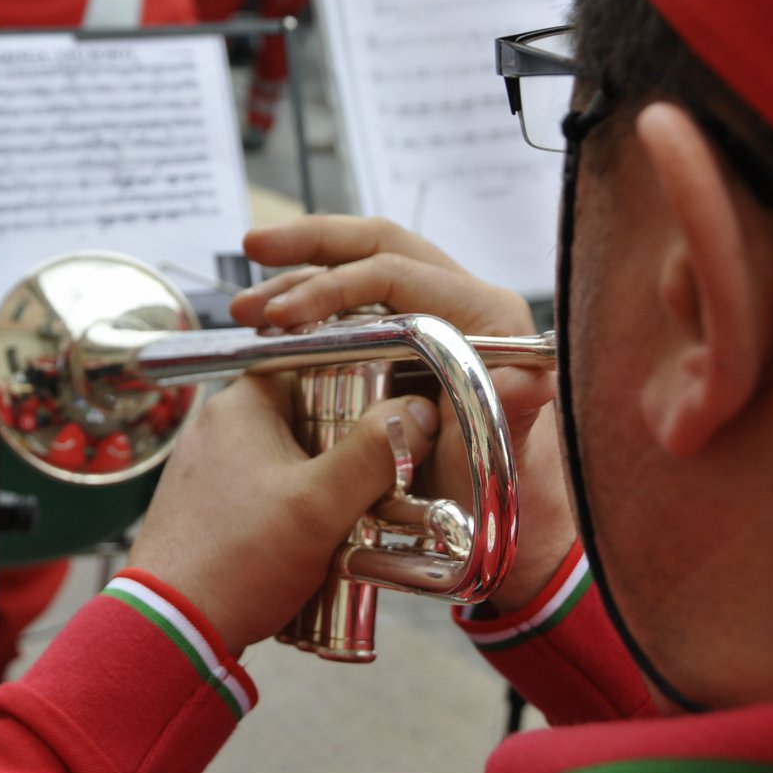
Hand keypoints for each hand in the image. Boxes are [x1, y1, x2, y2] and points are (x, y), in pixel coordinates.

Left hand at [129, 375, 439, 654]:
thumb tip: (419, 411)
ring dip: (328, 486)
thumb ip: (376, 453)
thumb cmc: (236, 562)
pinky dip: (299, 510)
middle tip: (383, 484)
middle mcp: (221, 424)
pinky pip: (271, 490)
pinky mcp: (211, 503)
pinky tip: (319, 542)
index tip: (395, 424)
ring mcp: (212, 465)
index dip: (365, 392)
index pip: (319, 366)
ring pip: (294, 458)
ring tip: (356, 519)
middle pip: (312, 416)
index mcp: (243, 402)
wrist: (172, 628)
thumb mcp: (320, 505)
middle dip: (350, 451)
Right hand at [231, 216, 574, 613]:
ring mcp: (435, 316)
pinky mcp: (409, 337)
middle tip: (254, 248)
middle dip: (311, 243)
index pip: (398, 272)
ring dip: (300, 277)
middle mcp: (466, 303)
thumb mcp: (490, 453)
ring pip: (361, 268)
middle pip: (380, 245)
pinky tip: (268, 324)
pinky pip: (356, 303)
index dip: (332, 285)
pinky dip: (310, 306)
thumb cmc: (496, 493)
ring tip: (244, 306)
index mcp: (488, 316)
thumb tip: (528, 379)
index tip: (279, 317)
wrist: (501, 529)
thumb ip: (508, 410)